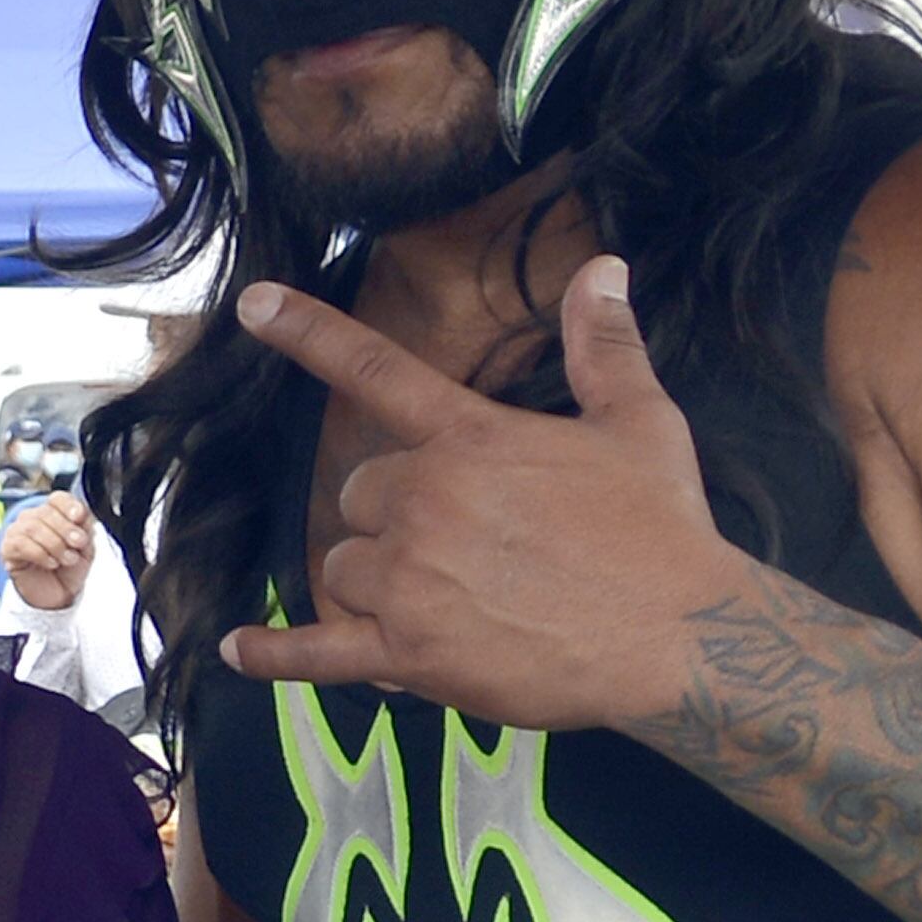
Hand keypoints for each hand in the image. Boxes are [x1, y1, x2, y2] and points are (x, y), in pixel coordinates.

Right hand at [0, 491, 97, 611]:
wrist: (58, 596)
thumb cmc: (69, 569)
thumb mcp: (86, 548)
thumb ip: (84, 528)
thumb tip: (81, 515)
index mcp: (54, 514)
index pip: (57, 499)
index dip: (68, 505)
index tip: (79, 517)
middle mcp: (33, 519)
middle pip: (45, 512)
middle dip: (65, 529)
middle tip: (77, 545)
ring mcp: (17, 532)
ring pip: (33, 527)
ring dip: (55, 545)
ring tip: (66, 559)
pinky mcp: (7, 549)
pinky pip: (21, 544)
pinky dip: (40, 554)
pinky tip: (51, 563)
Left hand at [220, 259, 738, 728]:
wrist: (683, 637)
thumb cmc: (663, 530)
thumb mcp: (640, 423)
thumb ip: (604, 344)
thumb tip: (604, 267)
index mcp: (469, 438)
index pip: (374, 369)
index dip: (307, 331)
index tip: (254, 303)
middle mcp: (425, 499)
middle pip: (360, 493)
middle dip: (397, 515)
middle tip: (470, 544)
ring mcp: (410, 578)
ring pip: (343, 566)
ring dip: (377, 580)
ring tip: (452, 598)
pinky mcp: (410, 652)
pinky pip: (318, 650)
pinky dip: (276, 654)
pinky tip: (239, 649)